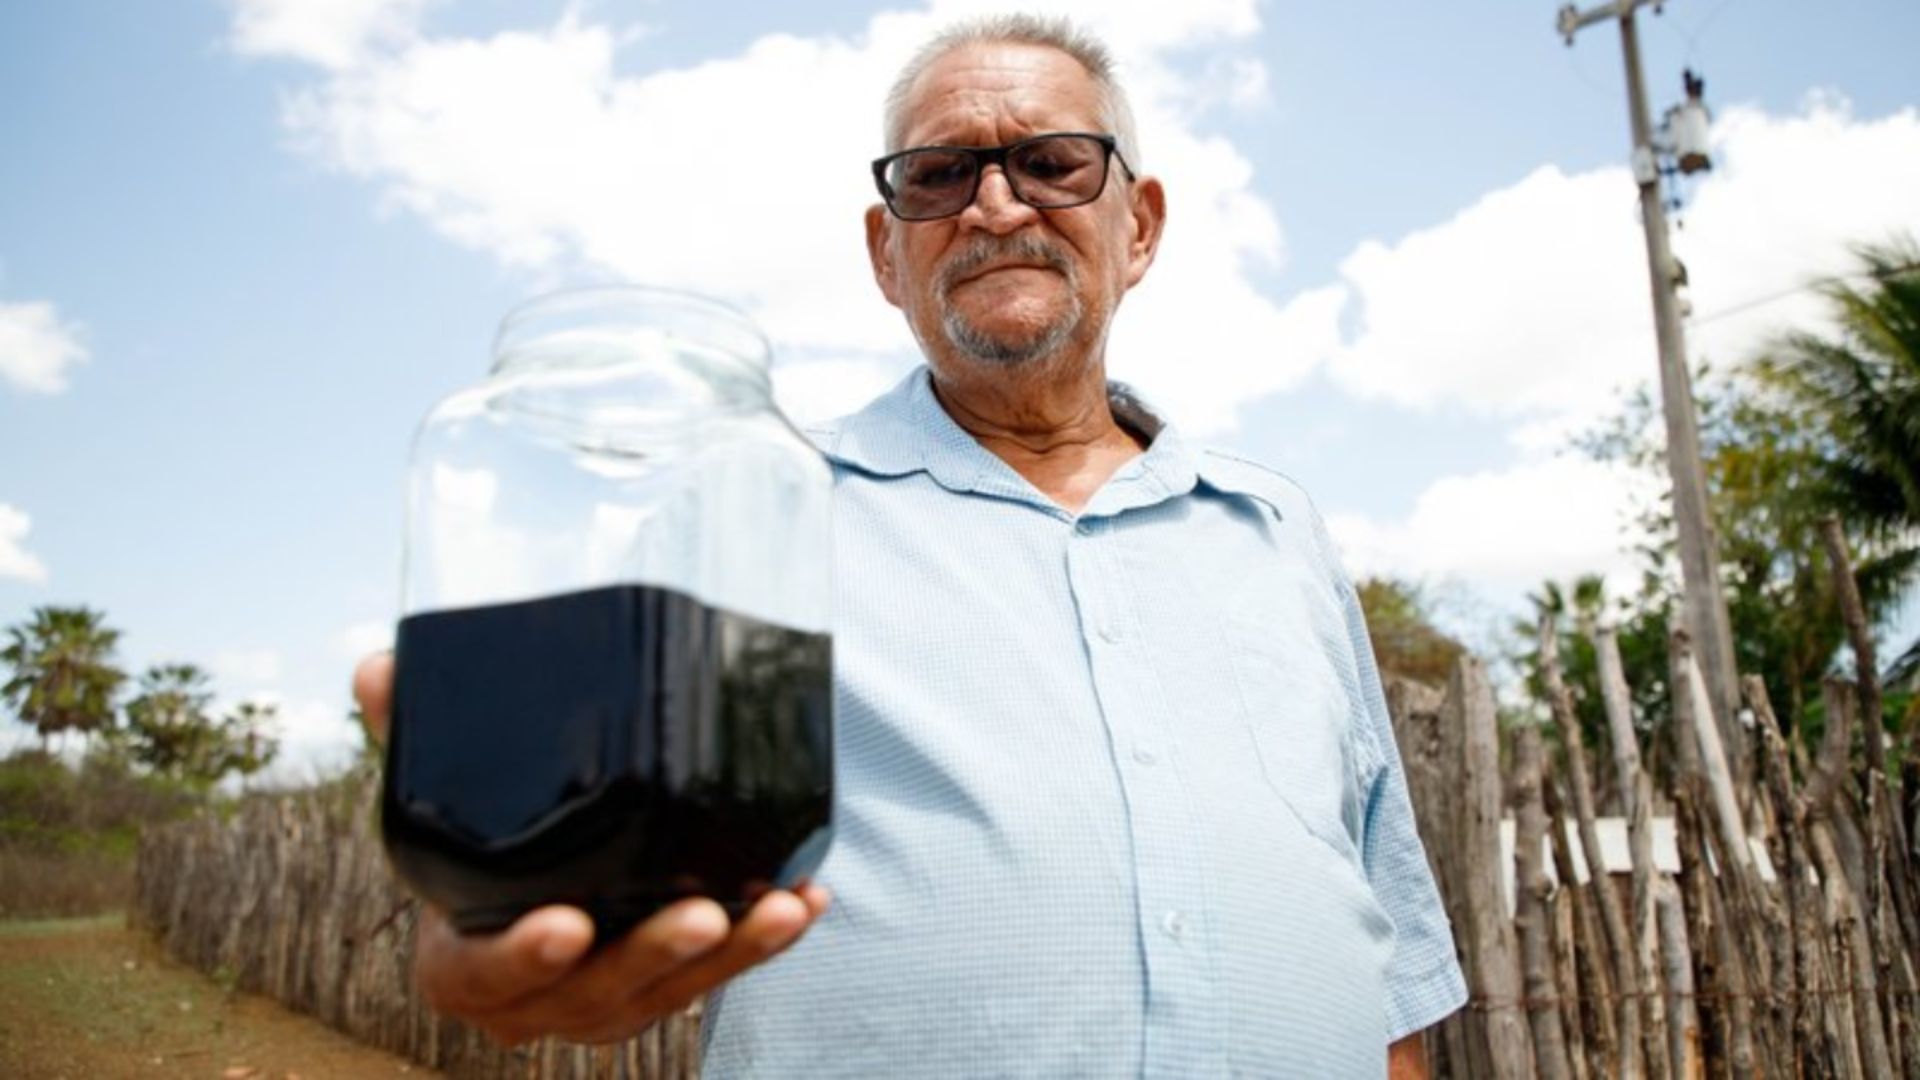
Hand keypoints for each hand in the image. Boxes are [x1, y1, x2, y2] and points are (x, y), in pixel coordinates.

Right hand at [353, 652, 831, 1044]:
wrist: (511, 898)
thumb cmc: (476, 847)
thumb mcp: (436, 796)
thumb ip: (407, 735)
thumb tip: (378, 668)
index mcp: (461, 965)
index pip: (483, 976)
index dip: (522, 958)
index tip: (568, 923)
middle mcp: (532, 1003)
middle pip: (594, 994)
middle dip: (653, 956)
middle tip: (702, 914)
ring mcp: (601, 1004)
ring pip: (666, 993)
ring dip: (731, 956)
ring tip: (782, 908)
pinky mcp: (660, 990)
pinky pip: (716, 977)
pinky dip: (762, 944)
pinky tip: (804, 901)